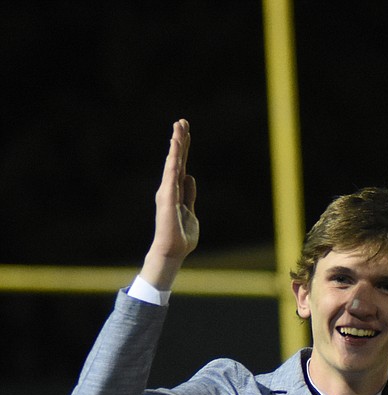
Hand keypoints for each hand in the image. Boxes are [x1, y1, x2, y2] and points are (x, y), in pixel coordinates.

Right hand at [141, 119, 198, 287]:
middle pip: (177, 159)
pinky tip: (175, 148)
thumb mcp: (190, 211)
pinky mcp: (167, 197)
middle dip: (179, 140)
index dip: (183, 148)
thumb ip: (189, 194)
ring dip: (176, 145)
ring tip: (178, 127)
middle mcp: (170, 187)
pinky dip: (173, 160)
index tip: (185, 131)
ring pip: (173, 163)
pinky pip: (171, 174)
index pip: (181, 164)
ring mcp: (168, 191)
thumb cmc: (181, 235)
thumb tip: (190, 177)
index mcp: (176, 190)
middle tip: (182, 121)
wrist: (173, 250)